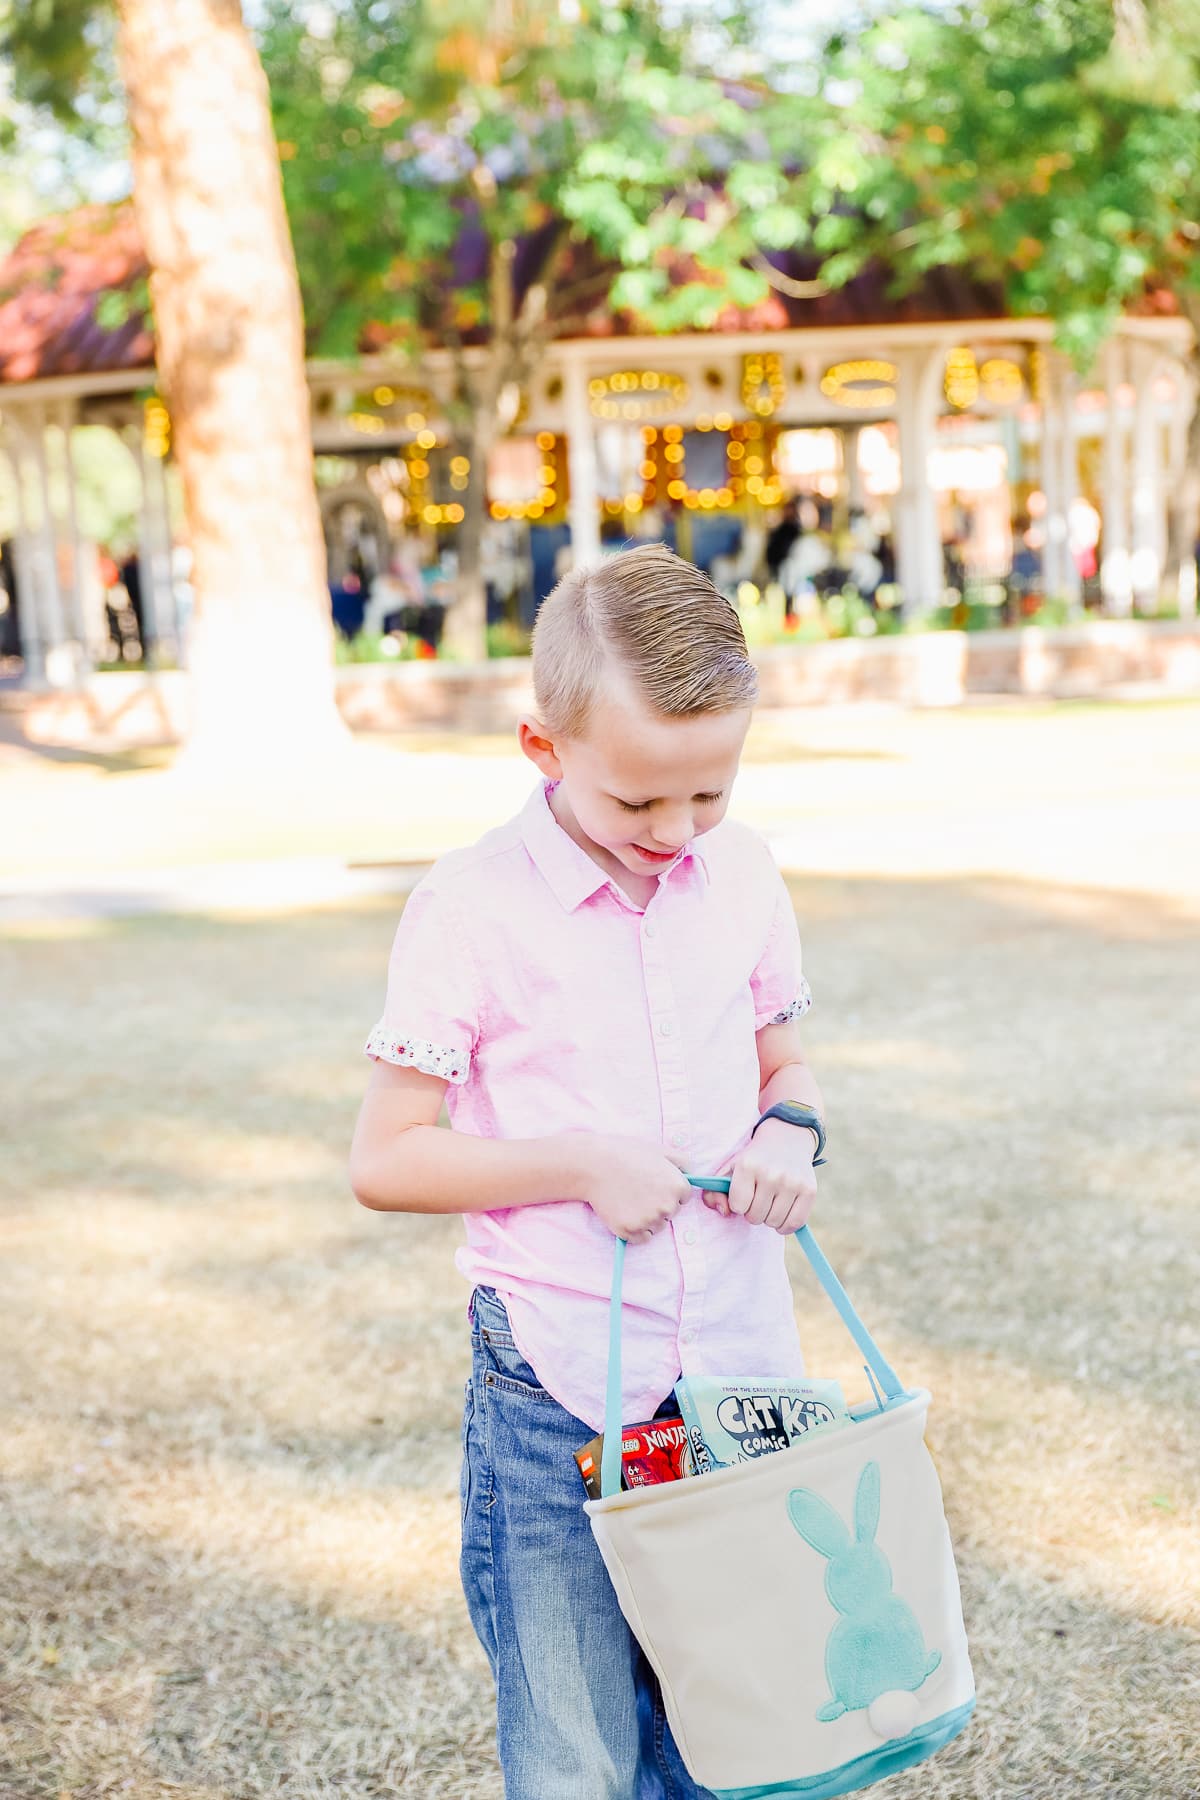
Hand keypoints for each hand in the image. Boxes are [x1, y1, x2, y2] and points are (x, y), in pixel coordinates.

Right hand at [569, 1133, 691, 1244]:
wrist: (593, 1164)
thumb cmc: (626, 1154)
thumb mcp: (660, 1150)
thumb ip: (684, 1162)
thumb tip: (695, 1176)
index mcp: (679, 1186)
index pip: (683, 1198)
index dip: (667, 1189)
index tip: (651, 1181)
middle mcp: (667, 1207)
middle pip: (670, 1214)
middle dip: (658, 1204)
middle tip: (637, 1188)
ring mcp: (648, 1221)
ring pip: (656, 1227)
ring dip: (646, 1218)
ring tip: (628, 1198)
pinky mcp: (630, 1231)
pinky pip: (641, 1238)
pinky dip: (635, 1230)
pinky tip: (624, 1211)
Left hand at [719, 1118, 817, 1234]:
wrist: (788, 1137)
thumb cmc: (754, 1158)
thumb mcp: (730, 1168)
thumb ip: (714, 1192)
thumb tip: (724, 1212)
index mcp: (748, 1166)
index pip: (737, 1206)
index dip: (739, 1204)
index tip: (744, 1193)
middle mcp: (771, 1174)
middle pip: (755, 1217)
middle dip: (753, 1211)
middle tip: (758, 1197)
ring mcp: (792, 1182)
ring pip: (773, 1222)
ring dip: (769, 1218)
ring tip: (770, 1202)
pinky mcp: (809, 1190)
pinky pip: (795, 1223)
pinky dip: (786, 1226)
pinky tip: (782, 1215)